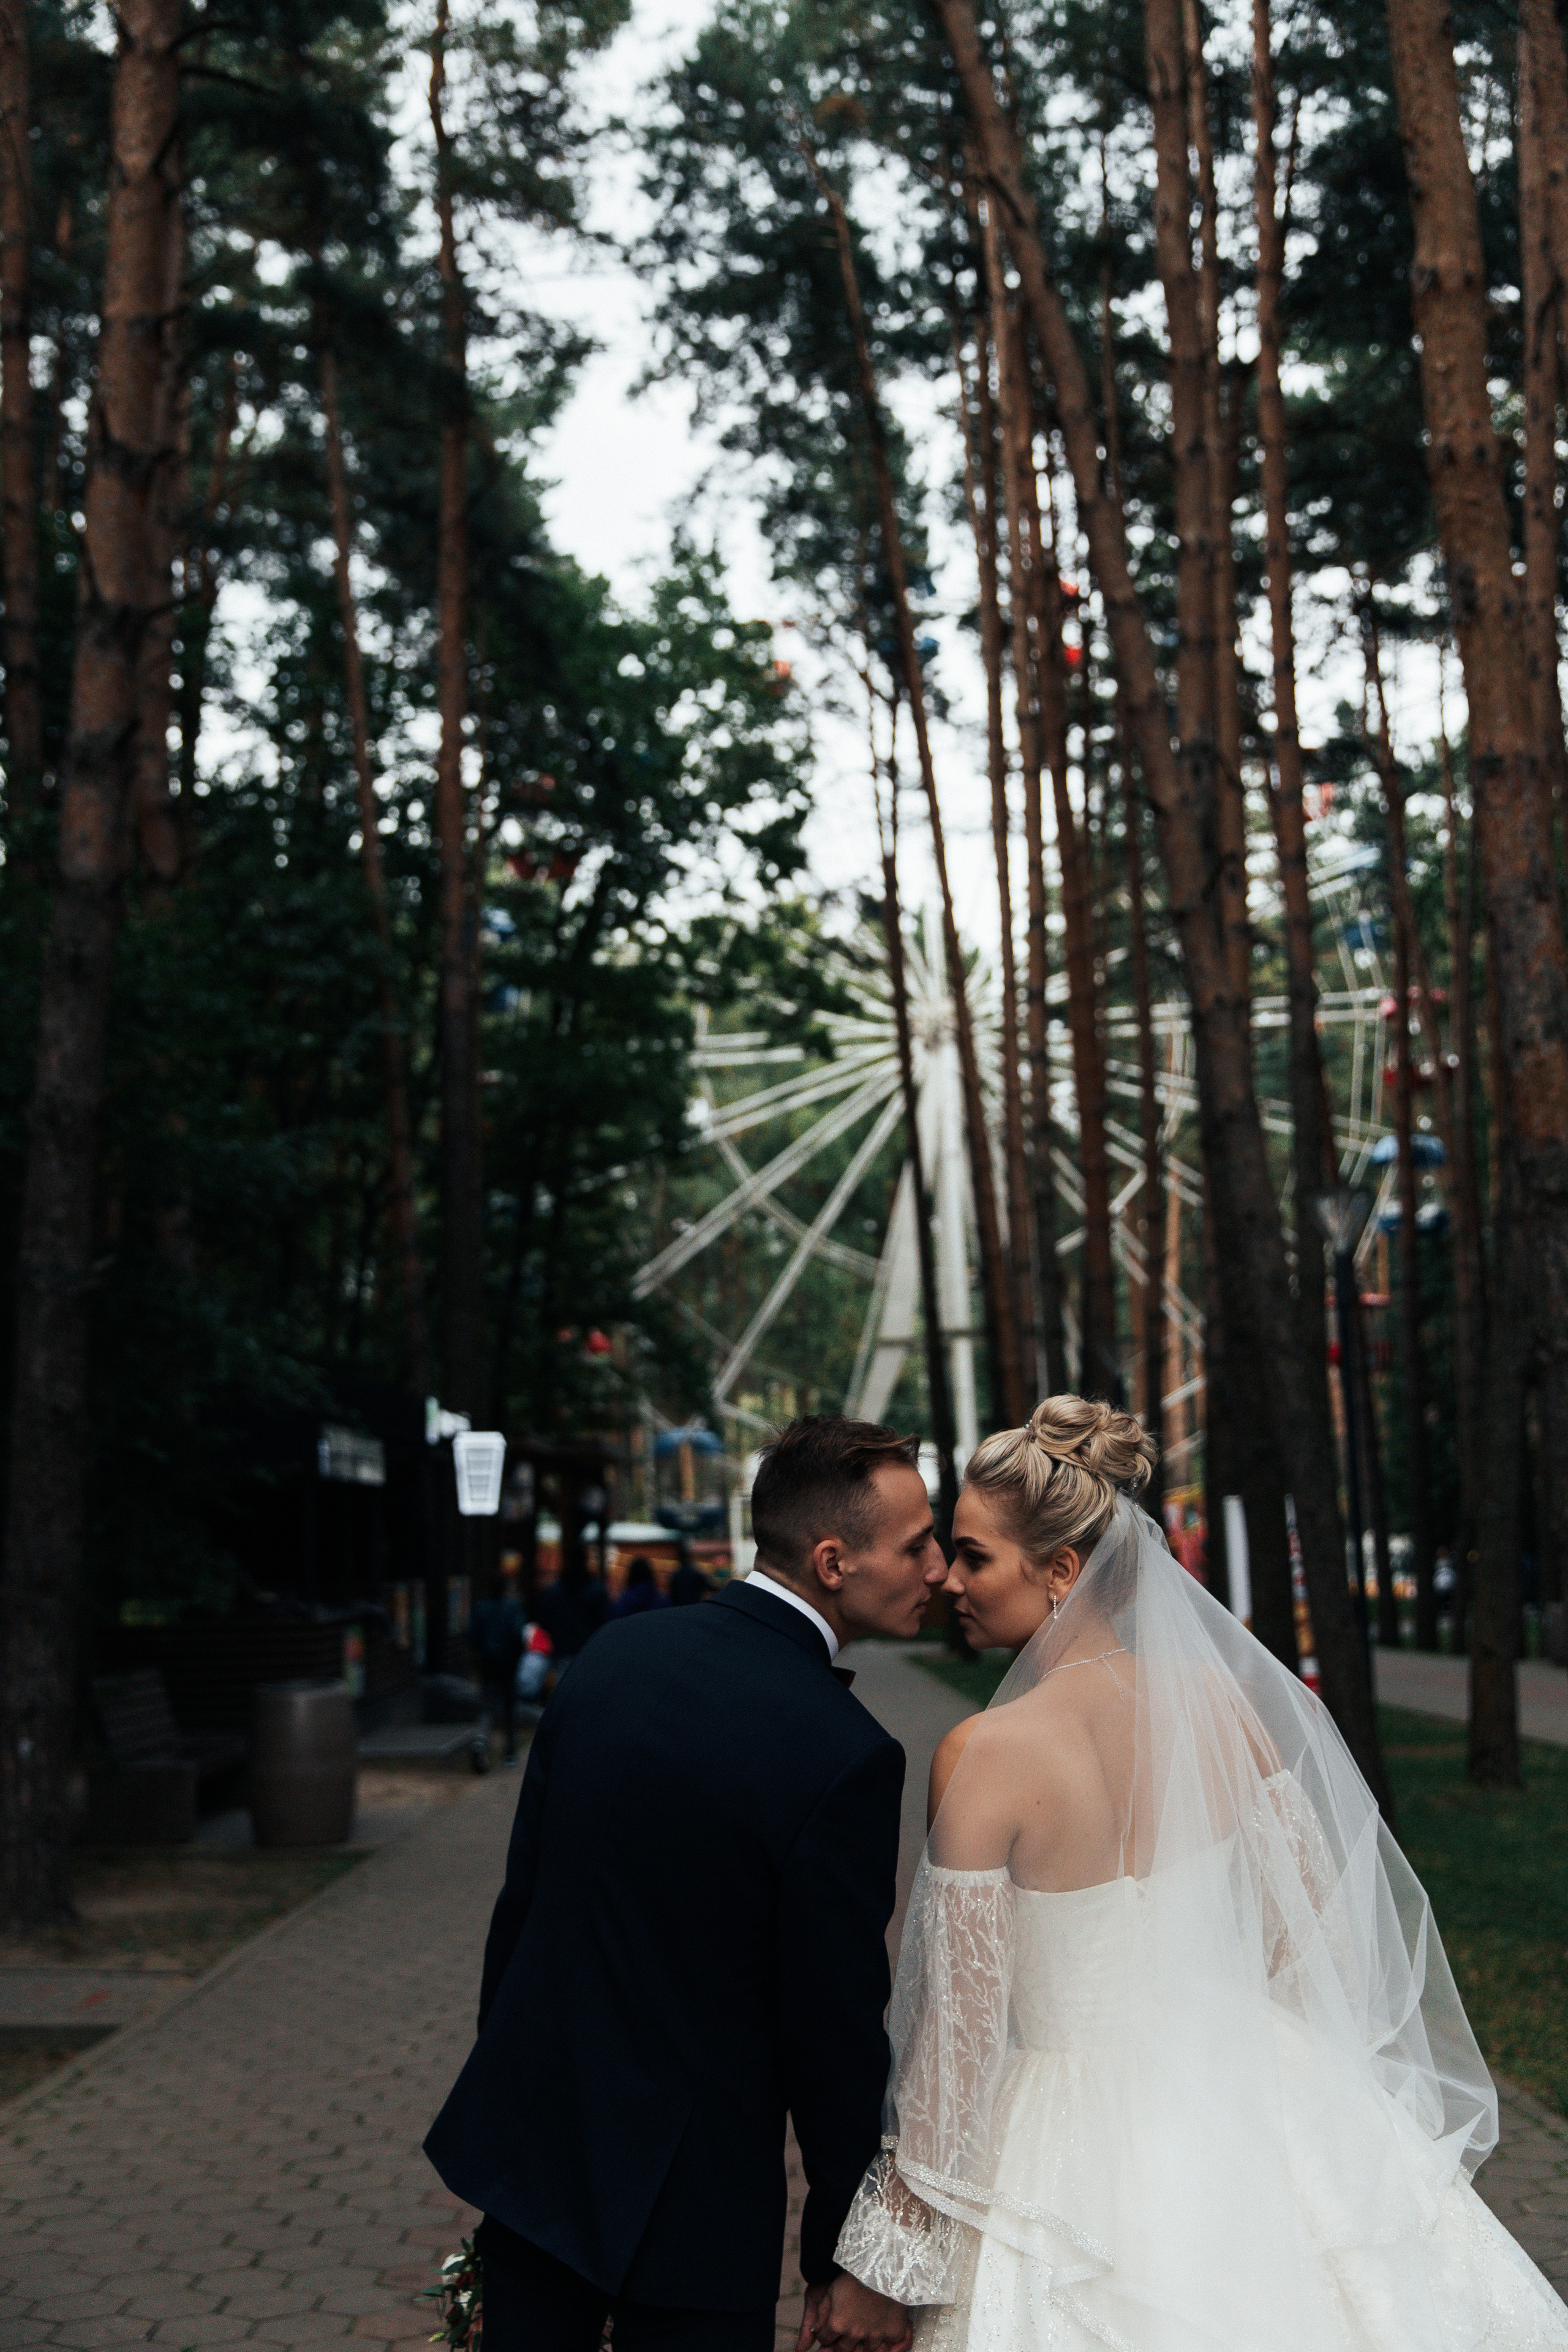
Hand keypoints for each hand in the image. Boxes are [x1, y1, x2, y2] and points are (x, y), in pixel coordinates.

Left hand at [798, 2273, 912, 2351]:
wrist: (882, 2262)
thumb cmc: (854, 2274)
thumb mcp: (831, 2290)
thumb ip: (821, 2314)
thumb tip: (813, 2333)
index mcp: (837, 2323)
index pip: (825, 2340)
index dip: (825, 2335)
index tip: (828, 2330)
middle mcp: (855, 2333)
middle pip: (843, 2350)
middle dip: (840, 2344)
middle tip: (843, 2334)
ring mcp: (875, 2335)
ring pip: (864, 2351)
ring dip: (860, 2345)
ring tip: (861, 2333)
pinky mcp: (893, 2332)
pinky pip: (887, 2347)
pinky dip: (884, 2345)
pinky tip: (879, 2337)